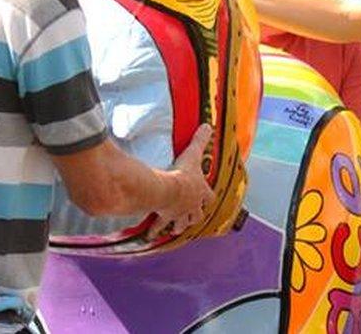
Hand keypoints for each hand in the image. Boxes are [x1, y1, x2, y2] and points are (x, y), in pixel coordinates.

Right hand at [148, 124, 213, 239]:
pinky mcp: (165, 217)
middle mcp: (192, 206)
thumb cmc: (183, 173)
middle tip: (192, 218)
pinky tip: (151, 235)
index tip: (207, 199)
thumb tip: (208, 126)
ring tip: (176, 229)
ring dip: (179, 226)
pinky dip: (155, 230)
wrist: (169, 190)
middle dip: (195, 216)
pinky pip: (159, 226)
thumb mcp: (193, 154)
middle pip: (197, 215)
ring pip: (181, 224)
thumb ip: (200, 140)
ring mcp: (179, 214)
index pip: (209, 197)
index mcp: (201, 192)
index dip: (208, 198)